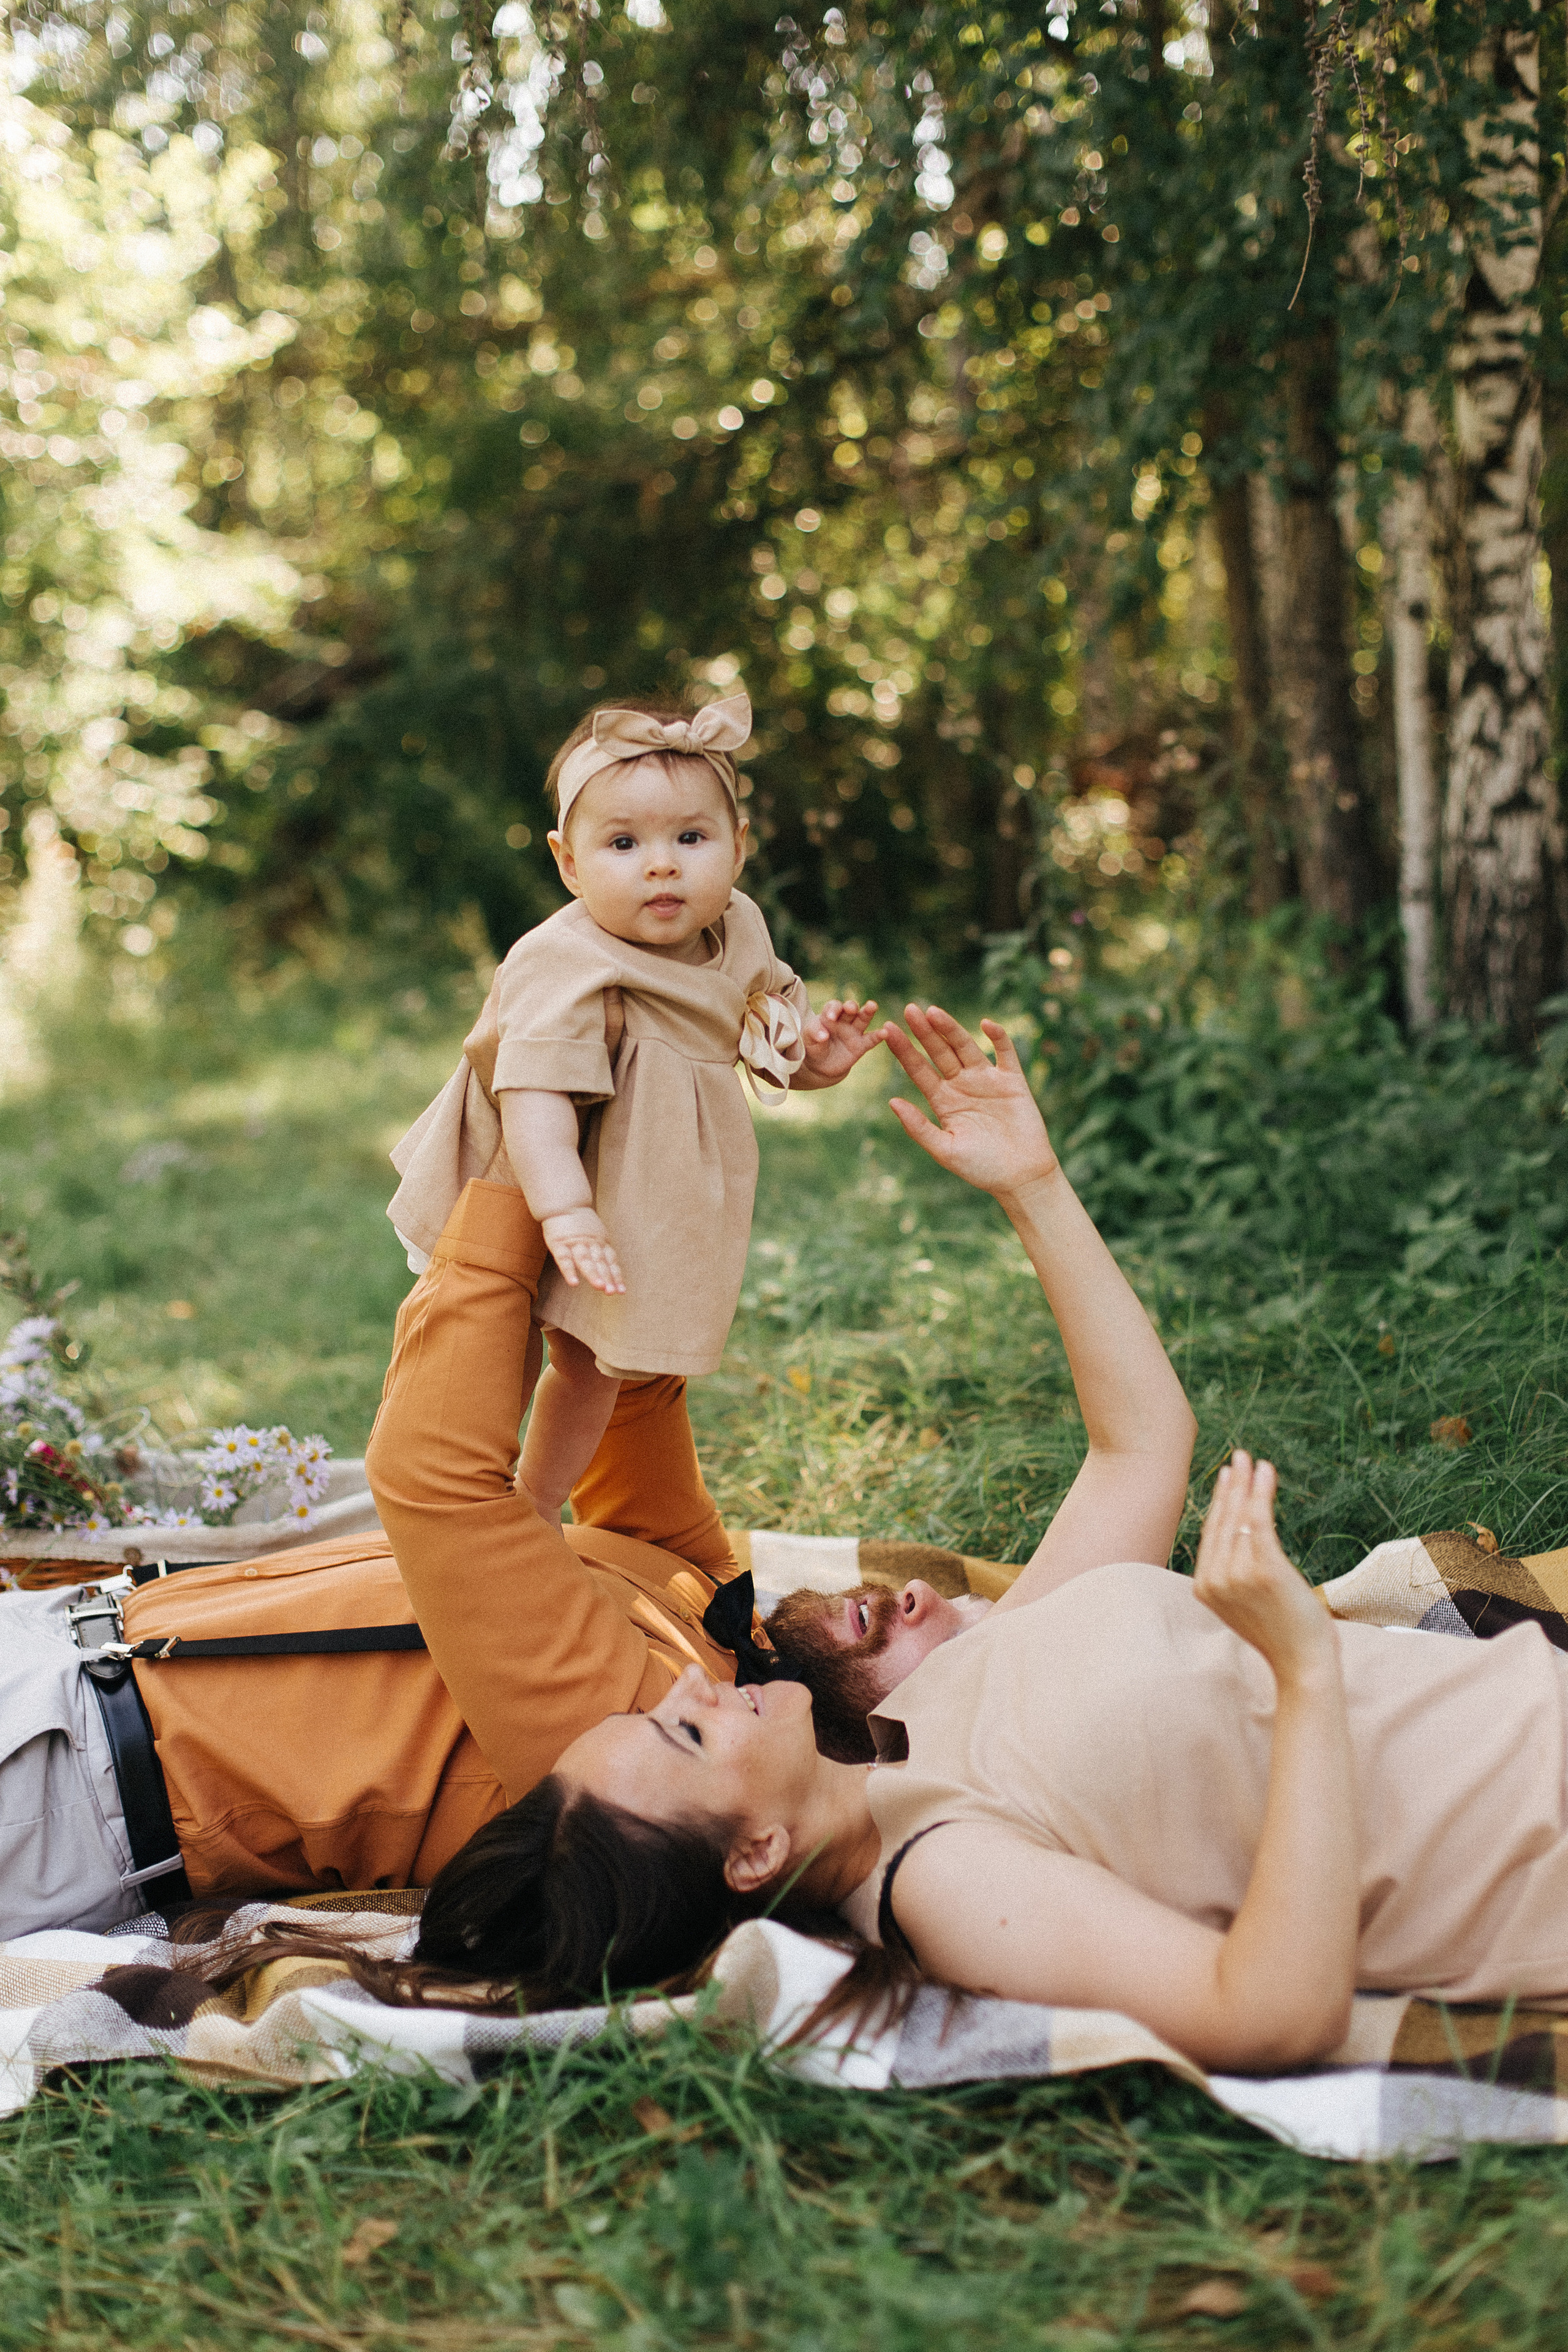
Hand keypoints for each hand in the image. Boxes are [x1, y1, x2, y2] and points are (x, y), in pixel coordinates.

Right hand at [541, 1209, 625, 1294]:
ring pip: (585, 1260)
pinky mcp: (559, 1244)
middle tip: (612, 1292)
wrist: (563, 1203)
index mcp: (600, 1242)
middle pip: (600, 1262)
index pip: (610, 1261)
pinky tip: (573, 1283)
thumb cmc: (580, 1223)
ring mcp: (575, 1243)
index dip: (616, 1275)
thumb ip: (602, 1250)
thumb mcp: (597, 1233)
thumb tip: (611, 1268)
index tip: (622, 1291)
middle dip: (607, 1277)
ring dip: (593, 1274)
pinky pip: (564, 1259)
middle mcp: (590, 1243)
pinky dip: (569, 1271)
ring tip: (599, 1287)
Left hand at [800, 997, 885, 1084]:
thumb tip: (823, 1035)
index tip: (830, 1017)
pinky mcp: (861, 1045)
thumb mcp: (808, 1040)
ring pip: (863, 1019)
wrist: (820, 1066)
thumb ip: (814, 1034)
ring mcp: (854, 1032)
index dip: (833, 1009)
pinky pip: (871, 1039)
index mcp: (830, 1015)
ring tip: (872, 1005)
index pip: (833, 1007)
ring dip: (868, 1012)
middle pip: (850, 1008)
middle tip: (850, 1008)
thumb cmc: (814, 1047)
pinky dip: (879, 1036)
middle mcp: (844, 1020)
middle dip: (851, 1006)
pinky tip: (885, 1032)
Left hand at [884, 1005, 1057, 1199]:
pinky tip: (986, 1024)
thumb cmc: (980, 1168)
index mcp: (943, 1100)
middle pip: (939, 1052)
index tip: (888, 1030)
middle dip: (925, 1032)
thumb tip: (892, 1101)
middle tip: (909, 1009)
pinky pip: (1005, 1054)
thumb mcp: (944, 1149)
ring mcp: (987, 1081)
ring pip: (966, 1047)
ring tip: (934, 1011)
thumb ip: (918, 1127)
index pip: (919, 1069)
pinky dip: (998, 1038)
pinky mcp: (1013, 1081)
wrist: (1021, 1178)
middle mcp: (962, 1085)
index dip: (904, 1050)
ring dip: (951, 1029)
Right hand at [1192, 1452, 1331, 1687]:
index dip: (1220, 1502)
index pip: (1212, 1534)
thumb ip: (1234, 1574)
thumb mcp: (1245, 1603)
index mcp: (1204, 1587)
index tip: (1228, 1477)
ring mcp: (1236, 1574)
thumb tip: (1240, 1537)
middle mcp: (1214, 1579)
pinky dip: (1262, 1492)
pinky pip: (1259, 1520)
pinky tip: (1266, 1472)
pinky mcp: (1263, 1568)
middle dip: (1231, 1484)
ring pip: (1240, 1518)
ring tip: (1253, 1460)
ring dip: (1247, 1483)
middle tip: (1238, 1456)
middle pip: (1223, 1521)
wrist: (1302, 1662)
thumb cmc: (1282, 1633)